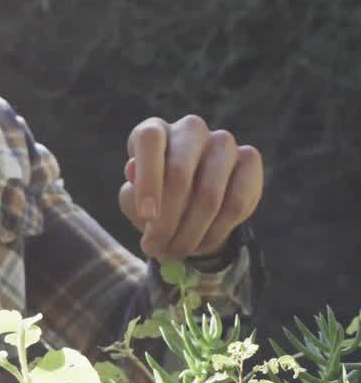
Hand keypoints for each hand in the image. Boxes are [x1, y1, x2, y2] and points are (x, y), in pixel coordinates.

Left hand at [120, 115, 262, 260]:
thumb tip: (132, 171)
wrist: (190, 207)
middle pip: (179, 170)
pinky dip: (216, 231)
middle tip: (156, 249)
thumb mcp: (134, 201)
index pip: (150, 140)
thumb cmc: (154, 200)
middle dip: (166, 219)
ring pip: (210, 193)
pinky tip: (201, 244)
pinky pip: (237, 202)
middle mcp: (189, 130)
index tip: (146, 217)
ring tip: (175, 252)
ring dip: (190, 232)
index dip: (148, 178)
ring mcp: (222, 142)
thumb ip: (132, 193)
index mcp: (155, 130)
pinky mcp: (249, 160)